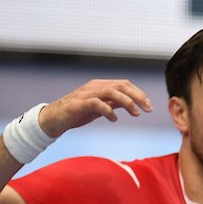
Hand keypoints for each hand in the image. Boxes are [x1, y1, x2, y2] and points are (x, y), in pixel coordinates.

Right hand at [38, 79, 152, 136]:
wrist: (53, 119)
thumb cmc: (77, 113)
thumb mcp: (100, 108)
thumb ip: (113, 103)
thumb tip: (130, 104)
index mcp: (100, 86)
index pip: (124, 84)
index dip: (138, 93)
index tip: (149, 106)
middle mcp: (94, 87)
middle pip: (120, 86)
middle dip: (137, 96)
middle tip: (148, 109)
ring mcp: (85, 94)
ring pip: (110, 91)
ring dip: (126, 102)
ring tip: (136, 113)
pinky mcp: (78, 104)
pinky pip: (96, 103)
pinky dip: (108, 110)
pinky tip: (114, 118)